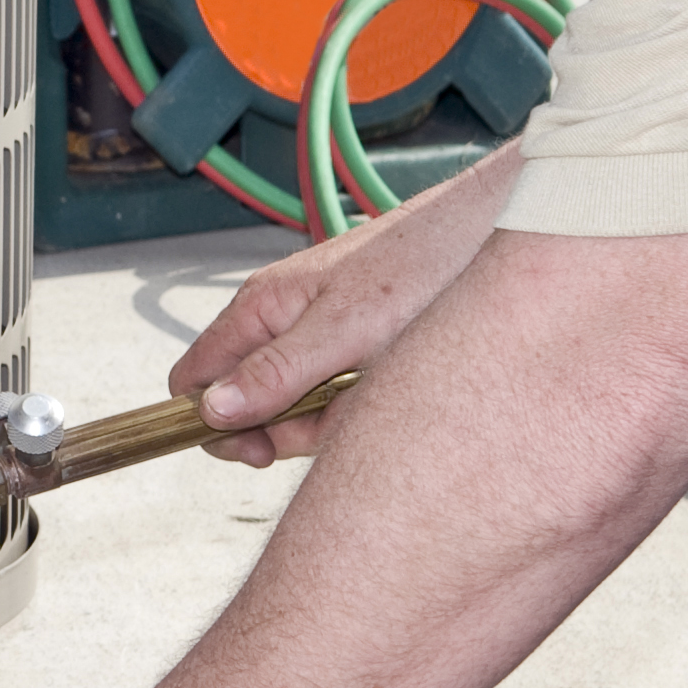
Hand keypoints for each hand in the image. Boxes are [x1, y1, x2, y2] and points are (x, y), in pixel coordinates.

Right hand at [171, 141, 522, 466]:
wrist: (492, 236)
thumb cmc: (421, 264)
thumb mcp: (344, 329)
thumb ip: (276, 371)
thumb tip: (210, 410)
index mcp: (261, 308)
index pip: (194, 378)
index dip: (210, 423)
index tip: (255, 451)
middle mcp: (281, 324)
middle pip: (245, 403)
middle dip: (280, 430)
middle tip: (327, 428)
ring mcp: (319, 340)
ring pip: (293, 408)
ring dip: (327, 421)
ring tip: (372, 394)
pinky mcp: (354, 353)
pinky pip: (335, 399)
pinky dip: (357, 409)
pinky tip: (386, 392)